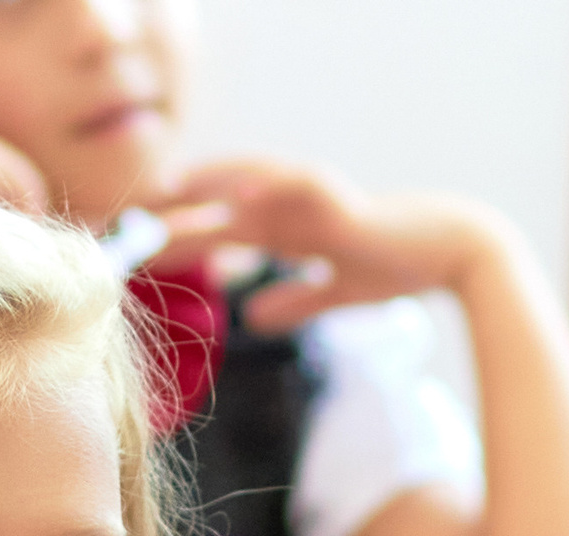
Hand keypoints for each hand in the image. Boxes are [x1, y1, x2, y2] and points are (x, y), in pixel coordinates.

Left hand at [150, 159, 513, 331]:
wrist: (449, 254)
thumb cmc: (397, 266)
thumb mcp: (334, 293)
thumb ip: (297, 300)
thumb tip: (257, 316)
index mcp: (285, 231)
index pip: (214, 231)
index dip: (173, 239)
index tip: (130, 252)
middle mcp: (289, 210)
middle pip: (213, 208)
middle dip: (168, 215)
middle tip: (118, 223)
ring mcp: (310, 201)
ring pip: (243, 187)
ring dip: (201, 189)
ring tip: (159, 195)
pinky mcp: (335, 200)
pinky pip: (291, 185)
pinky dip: (260, 186)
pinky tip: (228, 196)